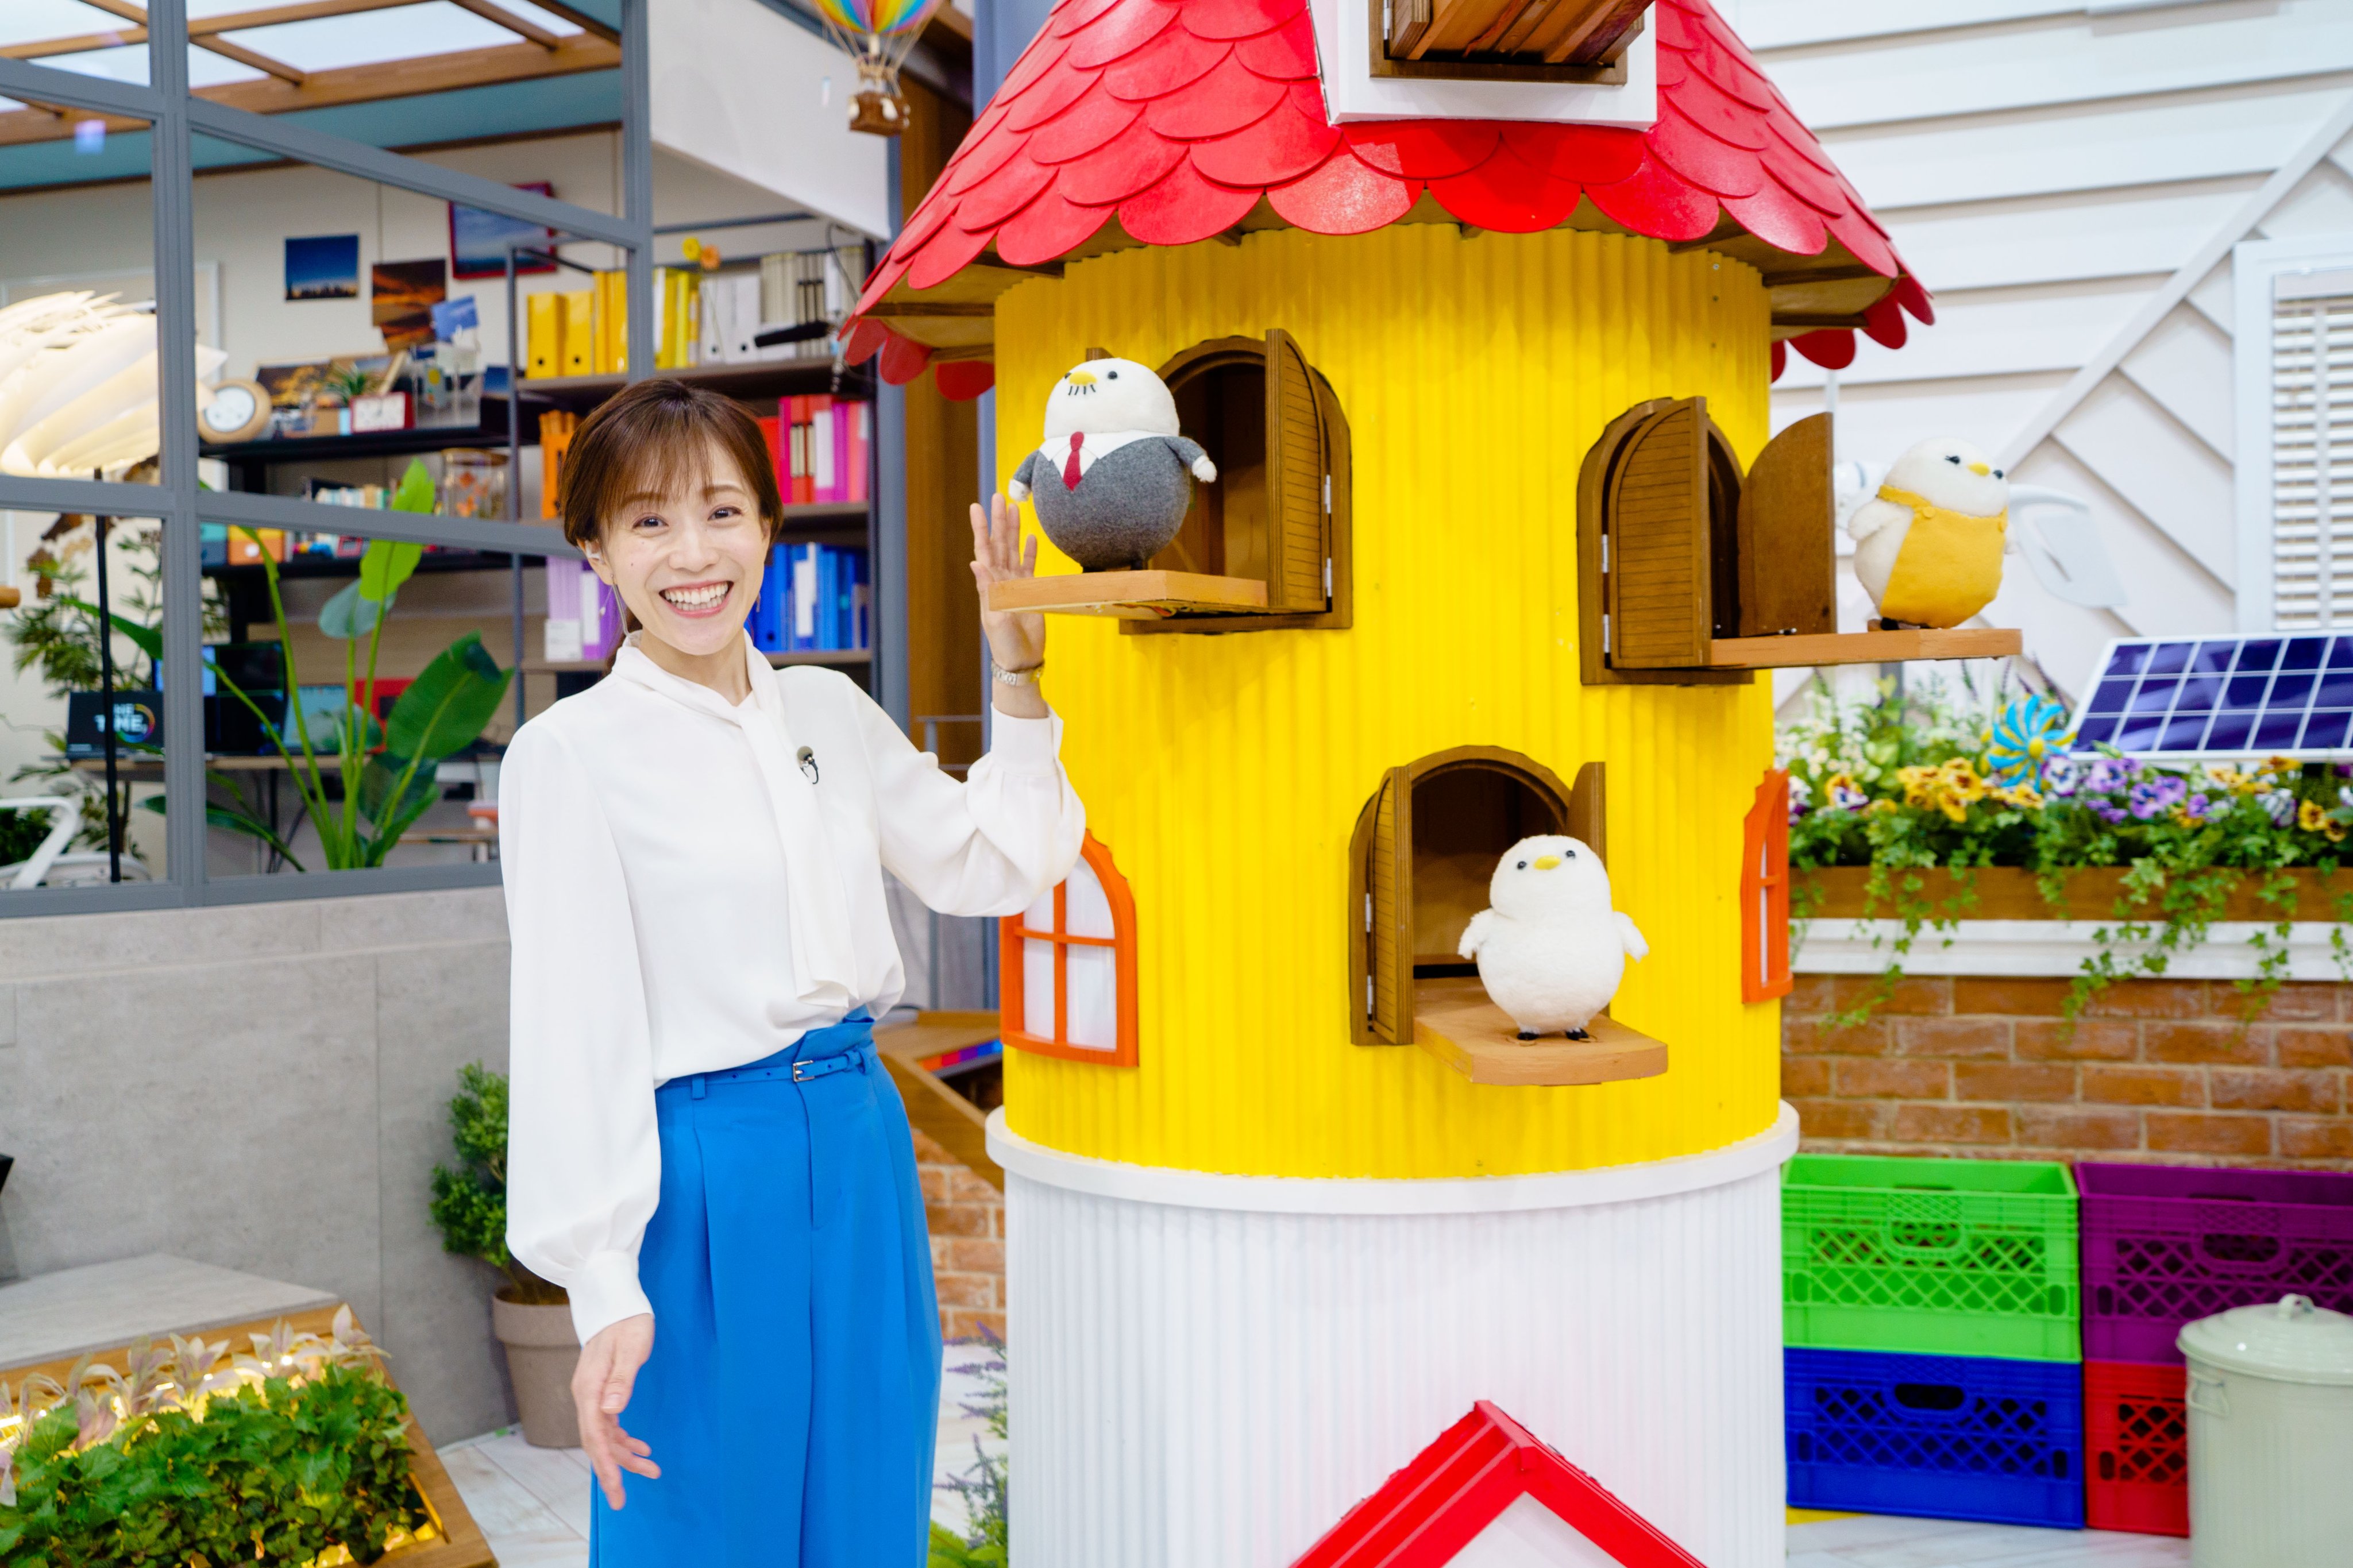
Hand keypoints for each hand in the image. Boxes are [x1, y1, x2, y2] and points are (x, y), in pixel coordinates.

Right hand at [573, 1313, 658, 1507]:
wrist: (614, 1301)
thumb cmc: (626, 1322)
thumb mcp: (630, 1348)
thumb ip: (621, 1380)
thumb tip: (611, 1411)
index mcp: (589, 1389)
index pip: (594, 1436)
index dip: (605, 1464)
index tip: (615, 1488)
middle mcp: (586, 1396)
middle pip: (596, 1443)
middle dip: (611, 1471)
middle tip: (623, 1500)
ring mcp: (592, 1395)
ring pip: (605, 1436)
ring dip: (624, 1456)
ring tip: (652, 1470)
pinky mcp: (601, 1392)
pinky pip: (609, 1425)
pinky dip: (624, 1439)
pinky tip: (642, 1448)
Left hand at [971, 492, 1044, 667]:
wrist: (1021, 660)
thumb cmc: (1005, 643)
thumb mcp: (994, 616)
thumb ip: (987, 589)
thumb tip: (975, 562)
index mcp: (990, 584)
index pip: (984, 549)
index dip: (981, 527)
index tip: (977, 506)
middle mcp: (1001, 580)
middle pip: (1000, 543)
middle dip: (999, 520)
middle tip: (999, 496)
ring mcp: (1015, 585)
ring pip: (1014, 550)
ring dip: (1013, 530)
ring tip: (1014, 508)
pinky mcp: (1030, 592)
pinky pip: (1029, 566)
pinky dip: (1029, 551)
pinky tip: (1030, 536)